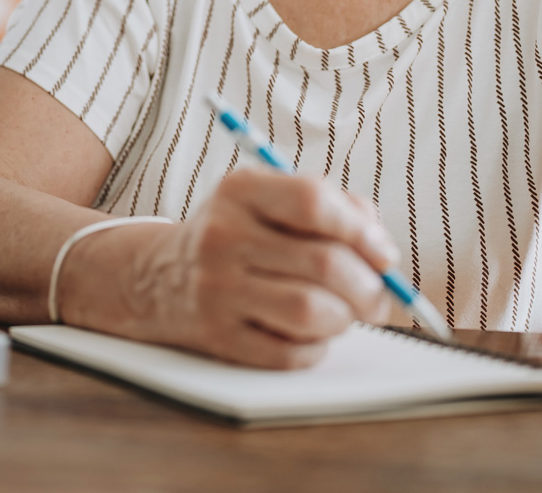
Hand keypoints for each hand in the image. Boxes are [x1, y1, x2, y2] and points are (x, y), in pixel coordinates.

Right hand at [110, 169, 397, 368]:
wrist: (157, 275)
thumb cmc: (241, 231)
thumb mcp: (273, 196)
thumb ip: (335, 207)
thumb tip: (382, 251)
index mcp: (242, 189)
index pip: (313, 201)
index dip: (361, 230)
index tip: (384, 254)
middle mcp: (223, 235)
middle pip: (323, 263)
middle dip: (368, 286)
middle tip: (378, 297)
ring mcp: (216, 288)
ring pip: (310, 312)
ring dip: (344, 318)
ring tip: (345, 314)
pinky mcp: (215, 337)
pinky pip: (287, 353)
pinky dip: (315, 348)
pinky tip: (312, 334)